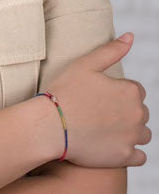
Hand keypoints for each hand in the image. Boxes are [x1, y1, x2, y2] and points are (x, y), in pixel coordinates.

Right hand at [45, 33, 150, 167]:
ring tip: (104, 128)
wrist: (50, 125)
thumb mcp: (85, 64)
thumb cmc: (64, 91)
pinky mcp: (125, 157)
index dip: (116, 91)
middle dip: (124, 111)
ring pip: (142, 134)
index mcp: (130, 90)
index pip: (135, 90)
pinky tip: (111, 145)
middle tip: (97, 111)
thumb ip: (111, 50)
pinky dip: (129, 151)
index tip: (98, 95)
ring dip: (130, 131)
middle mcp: (138, 114)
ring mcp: (133, 137)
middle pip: (140, 112)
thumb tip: (131, 36)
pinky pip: (139, 156)